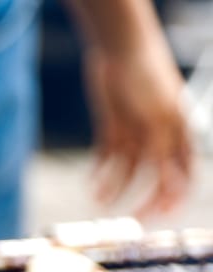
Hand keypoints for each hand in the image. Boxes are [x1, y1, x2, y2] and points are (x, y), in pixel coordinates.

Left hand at [82, 41, 192, 217]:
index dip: (174, 197)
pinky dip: (100, 172)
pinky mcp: (113, 129)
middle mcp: (159, 138)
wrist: (119, 50)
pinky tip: (92, 184)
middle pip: (155, 178)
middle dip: (143, 199)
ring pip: (127, 171)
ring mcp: (135, 134)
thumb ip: (163, 152)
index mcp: (180, 134)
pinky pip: (107, 158)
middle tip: (129, 218)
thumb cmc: (148, 79)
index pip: (184, 174)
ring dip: (115, 187)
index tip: (160, 215)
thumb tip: (170, 186)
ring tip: (99, 198)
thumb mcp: (159, 118)